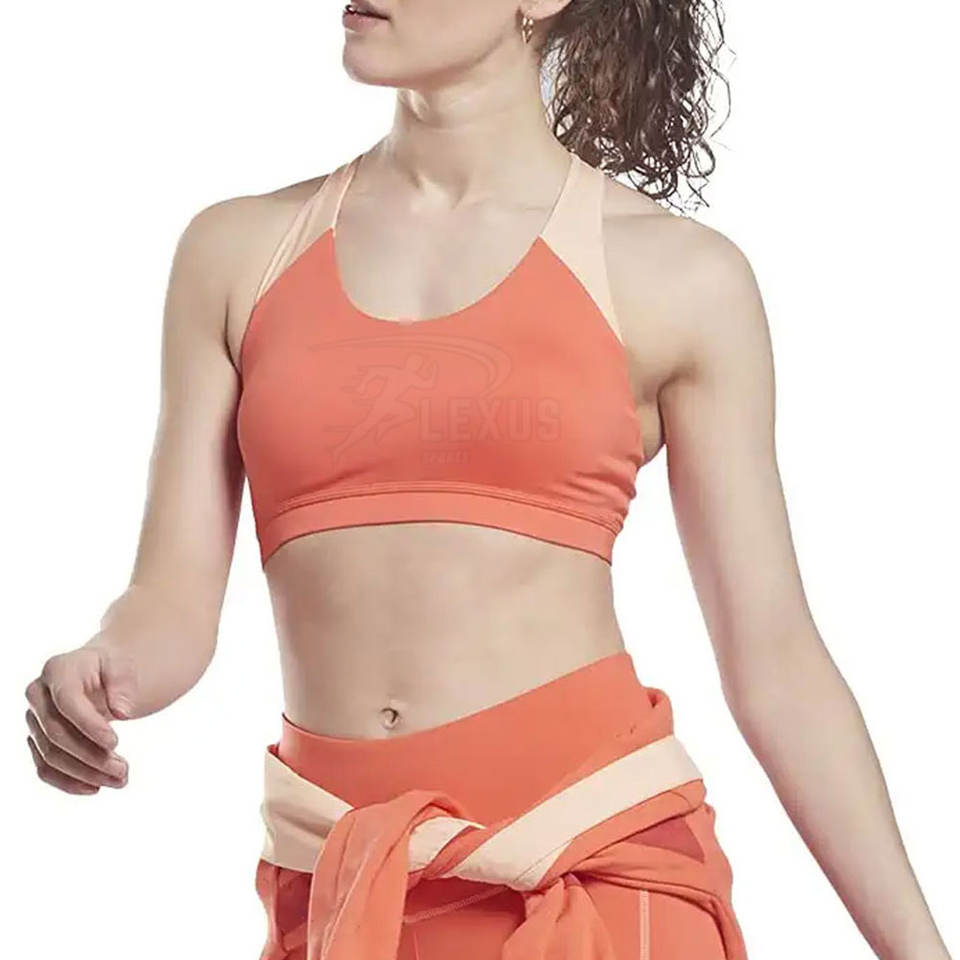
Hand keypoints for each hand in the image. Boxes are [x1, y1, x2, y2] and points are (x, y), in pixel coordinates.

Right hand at [24, 646, 135, 794]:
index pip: (67, 701)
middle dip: (91, 757)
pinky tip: (95, 787)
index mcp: (60, 669)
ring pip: (50, 755)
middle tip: (124, 770)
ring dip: (85, 773)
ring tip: (120, 778)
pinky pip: (45, 767)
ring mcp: (35, 718)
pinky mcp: (38, 740)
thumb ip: (124, 687)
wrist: (104, 674)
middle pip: (56, 733)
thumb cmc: (116, 671)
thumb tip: (120, 710)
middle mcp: (39, 693)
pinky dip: (69, 781)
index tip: (116, 743)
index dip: (89, 726)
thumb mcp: (126, 670)